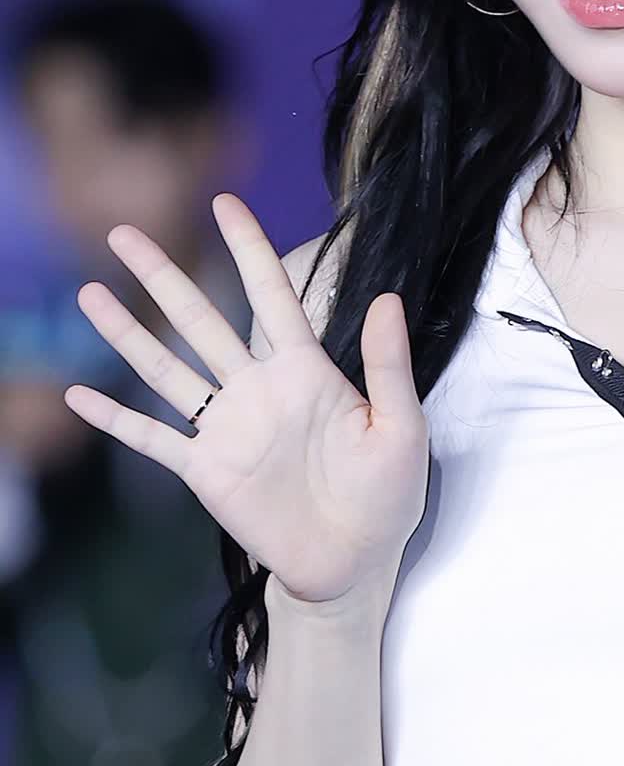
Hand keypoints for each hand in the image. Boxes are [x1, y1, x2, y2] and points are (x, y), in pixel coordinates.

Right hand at [61, 195, 429, 605]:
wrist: (355, 563)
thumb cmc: (386, 495)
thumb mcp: (401, 427)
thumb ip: (388, 365)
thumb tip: (387, 297)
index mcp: (306, 370)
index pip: (272, 294)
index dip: (248, 248)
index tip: (224, 203)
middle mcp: (258, 389)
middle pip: (201, 319)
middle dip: (163, 276)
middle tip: (124, 233)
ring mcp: (227, 428)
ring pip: (166, 368)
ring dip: (127, 333)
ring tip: (89, 295)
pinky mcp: (206, 470)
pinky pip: (153, 438)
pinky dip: (116, 418)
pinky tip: (80, 394)